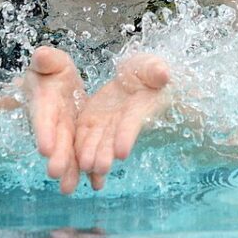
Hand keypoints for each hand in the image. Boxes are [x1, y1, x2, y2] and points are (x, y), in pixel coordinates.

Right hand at [20, 46, 89, 194]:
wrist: (60, 82)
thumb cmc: (52, 69)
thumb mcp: (51, 61)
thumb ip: (47, 61)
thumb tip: (41, 55)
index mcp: (43, 101)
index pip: (42, 117)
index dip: (44, 131)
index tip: (45, 147)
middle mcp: (52, 122)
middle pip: (55, 140)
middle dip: (56, 156)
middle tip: (56, 173)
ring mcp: (64, 134)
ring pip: (68, 154)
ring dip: (70, 170)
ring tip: (70, 188)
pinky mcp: (77, 140)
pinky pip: (83, 155)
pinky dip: (89, 170)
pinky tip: (97, 184)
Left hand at [74, 54, 171, 190]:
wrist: (135, 78)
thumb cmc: (147, 73)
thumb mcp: (152, 67)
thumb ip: (156, 71)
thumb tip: (164, 74)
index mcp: (138, 108)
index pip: (132, 123)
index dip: (127, 135)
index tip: (122, 152)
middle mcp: (121, 122)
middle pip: (112, 140)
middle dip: (106, 153)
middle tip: (100, 167)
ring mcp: (105, 125)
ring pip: (96, 143)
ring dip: (91, 157)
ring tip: (84, 169)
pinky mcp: (90, 122)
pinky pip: (82, 137)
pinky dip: (79, 153)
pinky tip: (74, 170)